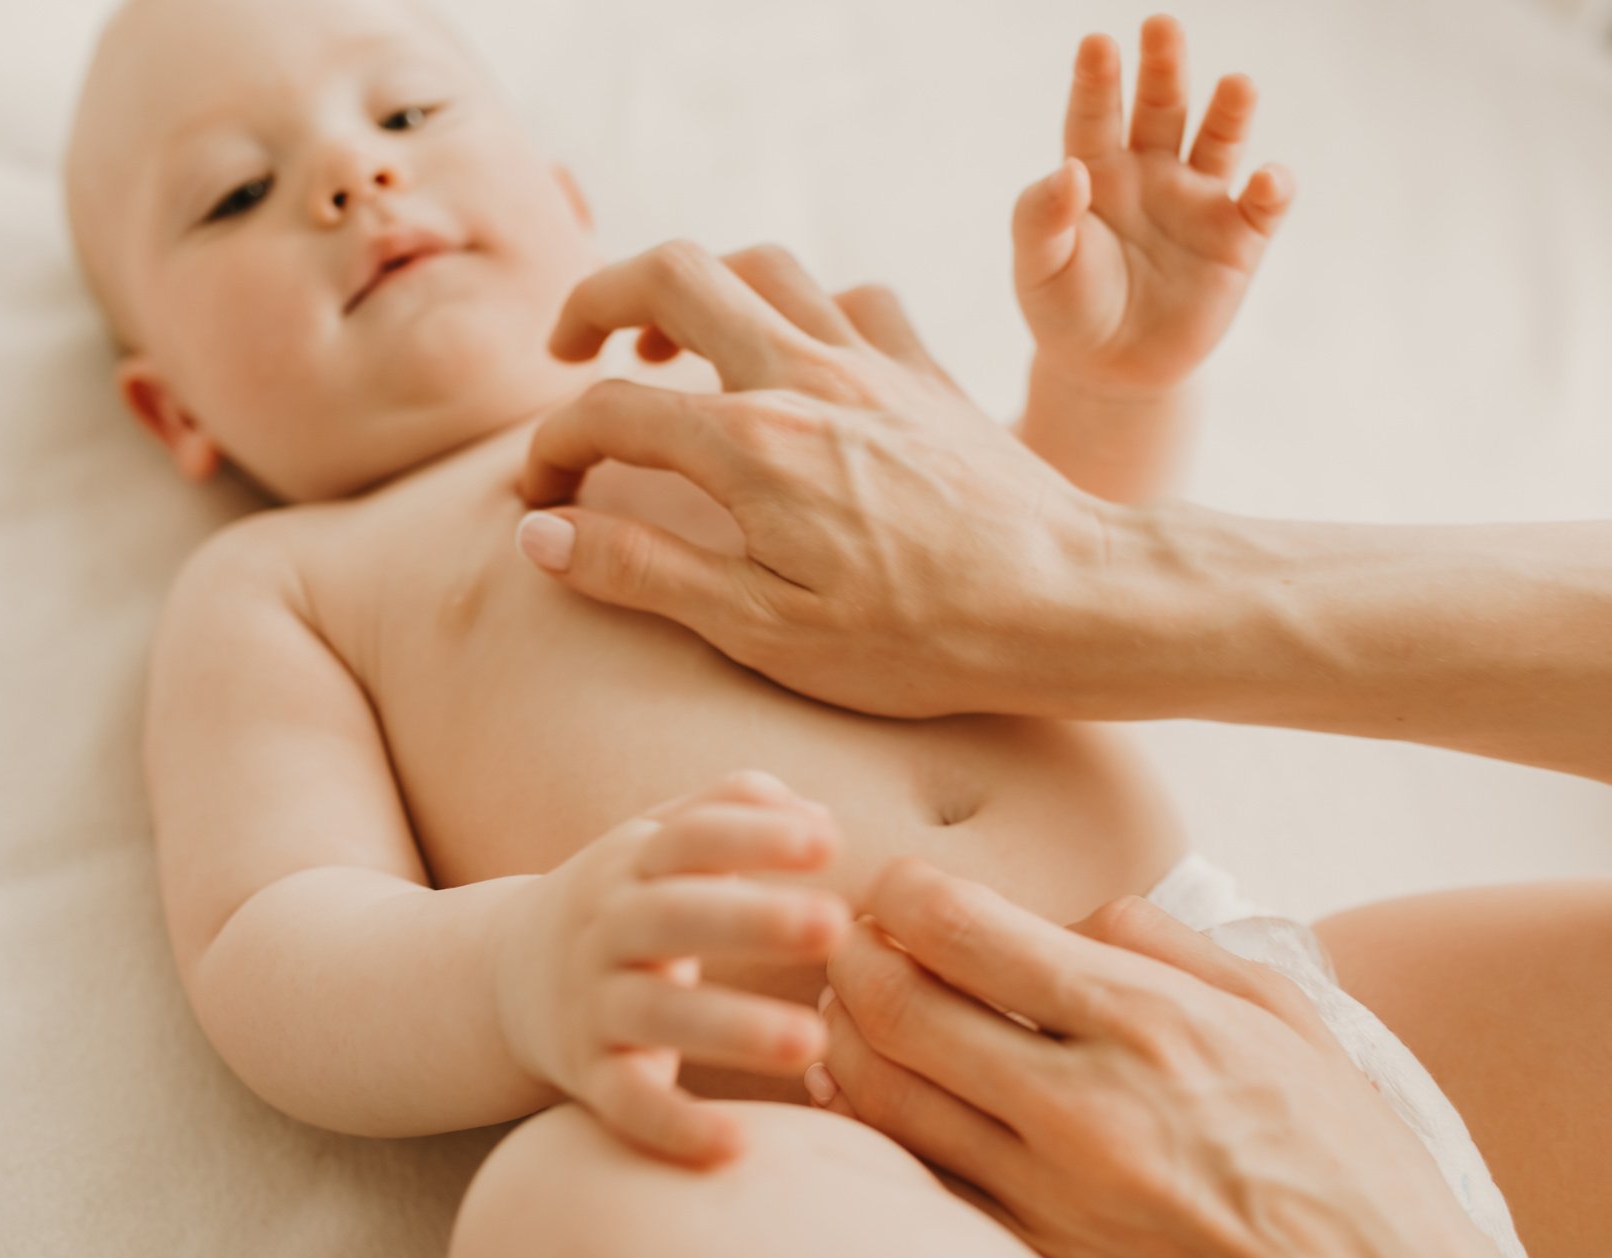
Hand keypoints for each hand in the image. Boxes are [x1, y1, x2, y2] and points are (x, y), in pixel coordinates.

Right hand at [495, 770, 847, 1166]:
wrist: (509, 976)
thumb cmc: (627, 900)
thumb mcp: (660, 840)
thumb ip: (735, 810)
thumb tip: (822, 817)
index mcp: (634, 862)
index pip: (692, 837)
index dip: (756, 835)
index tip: (830, 842)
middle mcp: (608, 928)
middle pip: (673, 916)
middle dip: (752, 920)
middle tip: (833, 924)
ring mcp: (594, 1003)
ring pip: (657, 1014)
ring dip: (733, 1027)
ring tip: (812, 1041)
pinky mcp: (588, 1075)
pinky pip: (627, 1103)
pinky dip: (675, 1126)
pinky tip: (737, 1144)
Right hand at [516, 240, 1171, 718]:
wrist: (1069, 604)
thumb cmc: (920, 638)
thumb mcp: (763, 630)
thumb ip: (644, 570)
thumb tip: (541, 532)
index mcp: (751, 446)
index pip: (610, 411)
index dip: (554, 447)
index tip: (542, 496)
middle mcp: (805, 378)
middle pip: (674, 275)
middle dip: (602, 298)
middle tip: (572, 351)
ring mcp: (872, 364)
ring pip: (762, 265)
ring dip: (697, 288)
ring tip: (667, 345)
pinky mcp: (927, 373)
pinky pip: (853, 299)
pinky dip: (804, 309)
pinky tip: (796, 357)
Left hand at [807, 860, 1553, 1257]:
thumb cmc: (1340, 1149)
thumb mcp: (1276, 1007)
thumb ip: (1158, 940)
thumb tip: (1063, 915)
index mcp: (1146, 1021)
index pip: (960, 929)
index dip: (899, 892)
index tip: (897, 887)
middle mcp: (1085, 1105)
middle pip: (895, 1007)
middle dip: (849, 954)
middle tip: (852, 937)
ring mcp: (1053, 1195)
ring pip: (881, 1097)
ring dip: (840, 1036)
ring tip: (849, 1006)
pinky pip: (917, 1181)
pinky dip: (871, 1126)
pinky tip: (872, 1092)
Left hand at [1014, 16, 1292, 396]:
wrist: (1110, 370)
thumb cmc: (1066, 308)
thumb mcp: (1038, 267)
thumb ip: (1041, 217)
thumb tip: (1071, 170)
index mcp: (1095, 170)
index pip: (1094, 115)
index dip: (1096, 80)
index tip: (1096, 44)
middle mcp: (1151, 172)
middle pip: (1161, 107)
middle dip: (1164, 67)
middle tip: (1162, 26)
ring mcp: (1198, 202)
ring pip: (1219, 142)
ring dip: (1231, 112)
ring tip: (1238, 84)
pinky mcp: (1238, 241)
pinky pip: (1262, 208)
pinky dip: (1272, 189)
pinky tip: (1268, 178)